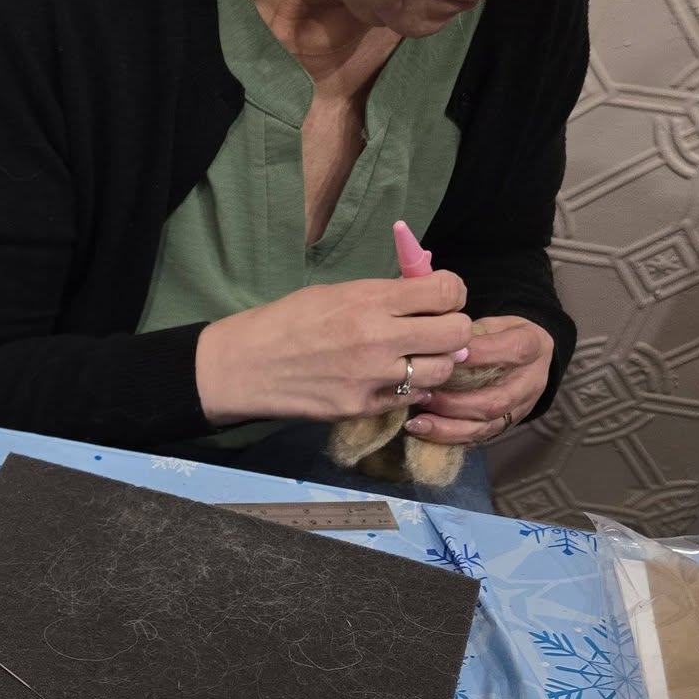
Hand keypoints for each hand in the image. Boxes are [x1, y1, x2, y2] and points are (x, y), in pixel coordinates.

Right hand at [196, 274, 474, 426]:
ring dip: (435, 363)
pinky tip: (388, 381)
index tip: (438, 300)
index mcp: (370, 300)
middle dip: (451, 329)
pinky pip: (409, 398)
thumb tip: (426, 293)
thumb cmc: (285, 321)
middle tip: (432, 332)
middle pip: (456, 332)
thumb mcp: (335, 292)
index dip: (451, 294)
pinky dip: (407, 389)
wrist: (242, 367)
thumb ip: (384, 294)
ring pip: (442, 370)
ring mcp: (372, 378)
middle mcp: (378, 338)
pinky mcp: (361, 408)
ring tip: (413, 359)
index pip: (447, 291)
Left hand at [405, 316, 553, 445]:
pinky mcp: (505, 425)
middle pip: (497, 400)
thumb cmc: (500, 335)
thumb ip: (472, 334)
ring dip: (447, 427)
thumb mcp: (493, 323)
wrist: (526, 357)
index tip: (447, 357)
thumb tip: (438, 345)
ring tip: (416, 422)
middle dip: (455, 402)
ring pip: (486, 425)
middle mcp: (530, 382)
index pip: (512, 351)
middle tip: (422, 396)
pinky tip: (423, 432)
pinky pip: (477, 437)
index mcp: (533, 346)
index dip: (480, 355)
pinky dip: (448, 437)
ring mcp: (520, 408)